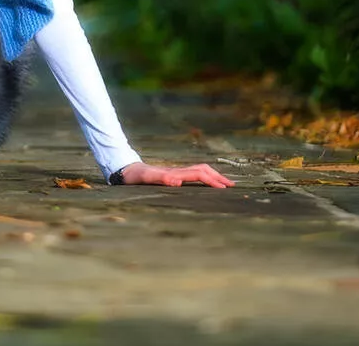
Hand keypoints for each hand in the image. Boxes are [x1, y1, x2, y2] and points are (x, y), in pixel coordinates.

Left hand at [117, 161, 234, 188]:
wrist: (126, 170)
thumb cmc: (136, 176)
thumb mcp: (146, 178)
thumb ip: (161, 178)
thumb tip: (178, 181)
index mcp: (175, 172)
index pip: (199, 174)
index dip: (212, 180)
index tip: (225, 189)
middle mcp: (178, 171)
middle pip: (203, 170)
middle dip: (218, 177)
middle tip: (232, 186)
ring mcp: (176, 172)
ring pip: (199, 171)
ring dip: (213, 176)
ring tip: (224, 184)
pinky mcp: (173, 175)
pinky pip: (193, 175)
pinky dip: (204, 178)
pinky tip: (205, 184)